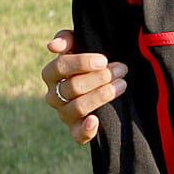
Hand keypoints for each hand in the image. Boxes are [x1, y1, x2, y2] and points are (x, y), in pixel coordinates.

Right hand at [41, 29, 127, 143]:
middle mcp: (53, 95)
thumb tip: (52, 46)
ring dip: (102, 95)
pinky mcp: (76, 129)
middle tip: (122, 69)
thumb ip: (67, 38)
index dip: (81, 63)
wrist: (102, 79)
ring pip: (78, 107)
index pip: (59, 66)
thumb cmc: (90, 58)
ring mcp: (64, 113)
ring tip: (122, 84)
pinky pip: (78, 135)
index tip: (103, 59)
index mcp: (51, 74)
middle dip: (100, 77)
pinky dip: (86, 130)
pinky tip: (96, 121)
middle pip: (73, 87)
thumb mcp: (80, 43)